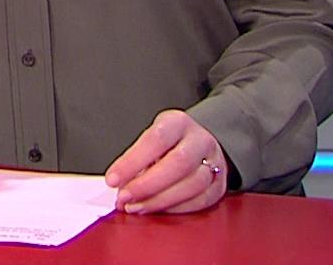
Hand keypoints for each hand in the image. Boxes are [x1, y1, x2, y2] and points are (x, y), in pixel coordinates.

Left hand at [103, 110, 228, 214]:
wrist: (199, 145)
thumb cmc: (169, 143)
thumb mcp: (151, 139)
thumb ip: (136, 160)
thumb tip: (119, 186)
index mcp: (178, 122)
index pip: (155, 140)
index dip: (132, 162)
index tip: (113, 179)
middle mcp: (200, 140)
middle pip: (178, 164)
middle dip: (147, 185)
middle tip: (124, 198)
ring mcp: (214, 163)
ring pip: (192, 185)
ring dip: (159, 201)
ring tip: (136, 207)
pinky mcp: (219, 185)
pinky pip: (200, 201)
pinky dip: (175, 208)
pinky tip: (157, 209)